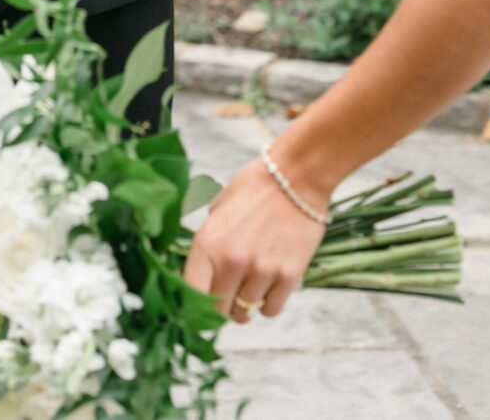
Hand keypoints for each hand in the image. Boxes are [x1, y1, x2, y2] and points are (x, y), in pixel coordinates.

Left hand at [183, 155, 327, 324]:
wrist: (297, 176)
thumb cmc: (255, 189)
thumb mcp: (218, 210)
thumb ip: (209, 244)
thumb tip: (201, 276)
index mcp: (207, 243)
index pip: (192, 293)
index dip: (195, 305)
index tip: (200, 306)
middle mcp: (231, 261)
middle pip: (219, 310)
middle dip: (222, 307)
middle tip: (230, 295)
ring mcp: (261, 270)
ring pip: (245, 313)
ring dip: (246, 305)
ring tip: (253, 285)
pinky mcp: (288, 275)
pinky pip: (271, 310)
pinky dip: (269, 304)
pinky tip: (270, 286)